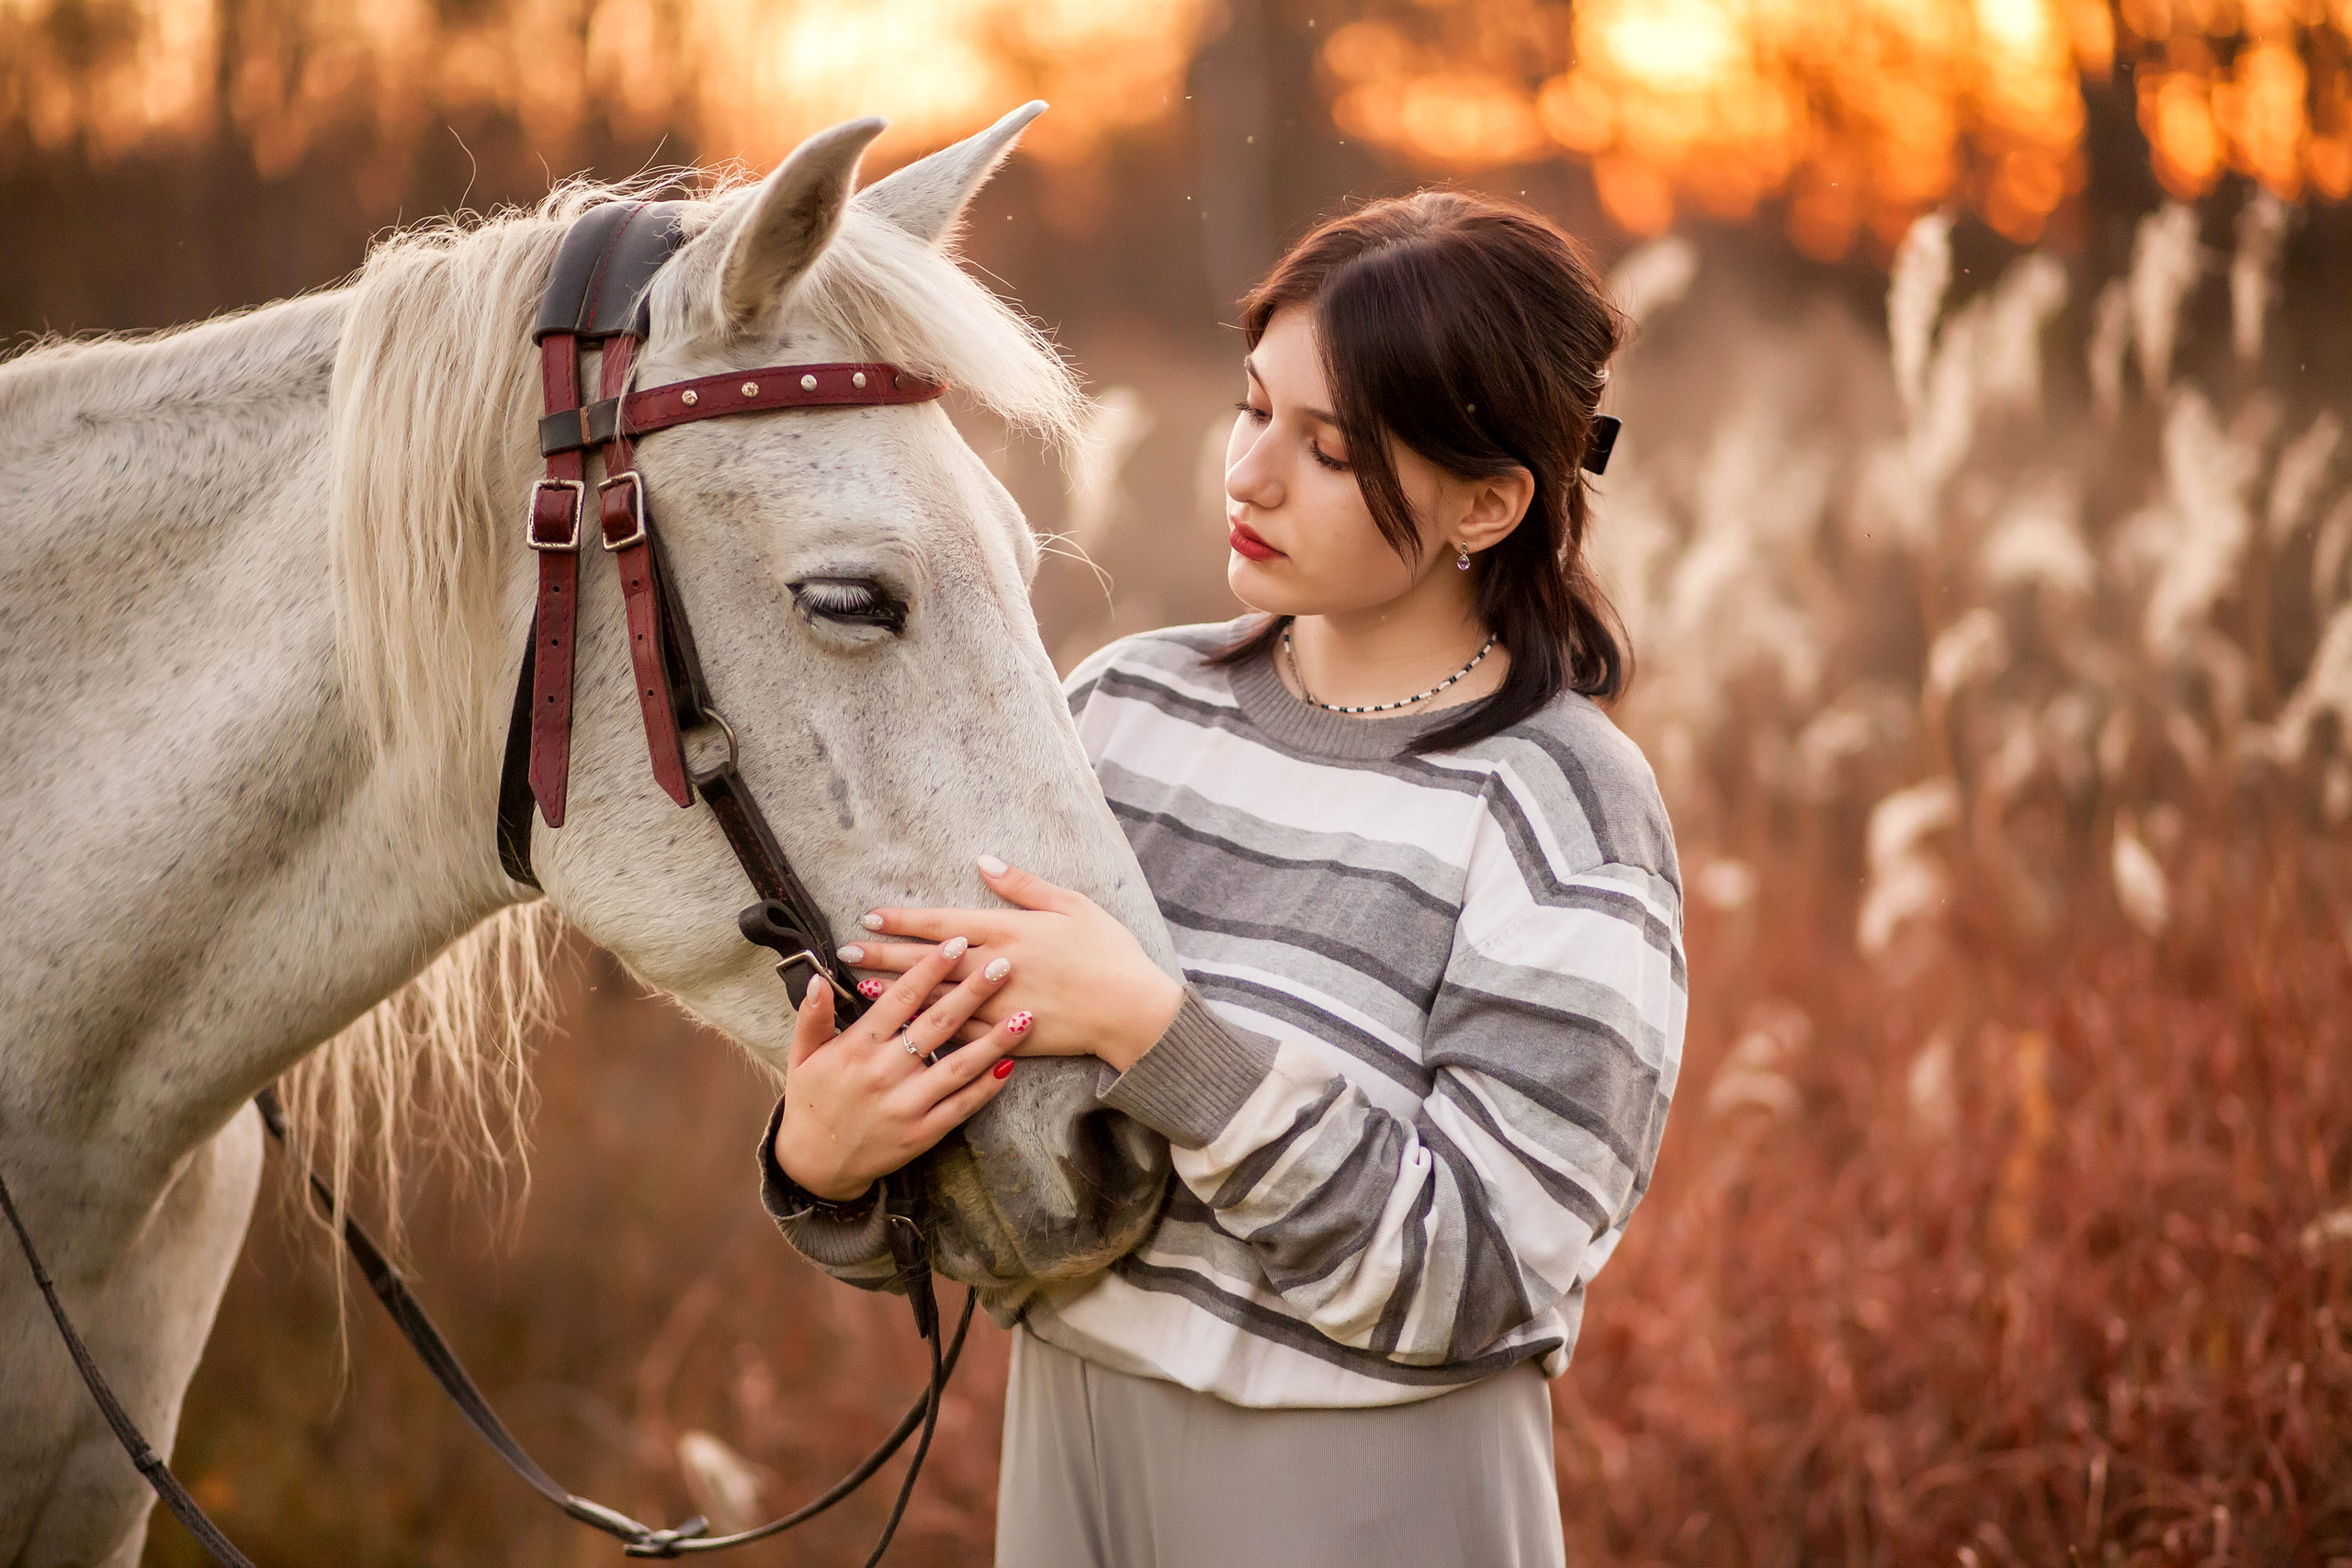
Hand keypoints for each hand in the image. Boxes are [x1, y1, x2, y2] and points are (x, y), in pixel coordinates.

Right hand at [771, 937, 1026, 1203]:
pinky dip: (987, 1087)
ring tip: (1025, 1015)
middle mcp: (884, 1073)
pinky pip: (961, 1106)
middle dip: (973, 992)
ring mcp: (906, 1106)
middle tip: (1004, 965)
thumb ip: (812, 1015)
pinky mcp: (922, 1134)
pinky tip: (1011, 1065)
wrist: (815, 1166)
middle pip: (937, 1024)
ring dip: (994, 1040)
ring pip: (959, 1066)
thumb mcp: (802, 1055)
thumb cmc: (812, 1101)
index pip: (900, 1000)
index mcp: (857, 1048)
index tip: (957, 943)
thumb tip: (818, 976)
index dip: (930, 969)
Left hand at [838, 857, 1183, 1073]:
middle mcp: (995, 967)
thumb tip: (985, 861)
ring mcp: (997, 1005)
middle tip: (845, 952)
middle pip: (927, 961)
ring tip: (859, 988)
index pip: (942, 923)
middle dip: (883, 955)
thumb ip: (1023, 884)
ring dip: (895, 992)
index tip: (870, 917)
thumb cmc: (1109, 951)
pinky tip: (903, 1028)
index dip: (903, 920)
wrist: (1131, 1009)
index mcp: (1008, 930)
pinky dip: (927, 1028)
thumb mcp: (1072, 904)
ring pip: (934, 997)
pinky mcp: (1007, 1036)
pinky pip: (958, 1033)